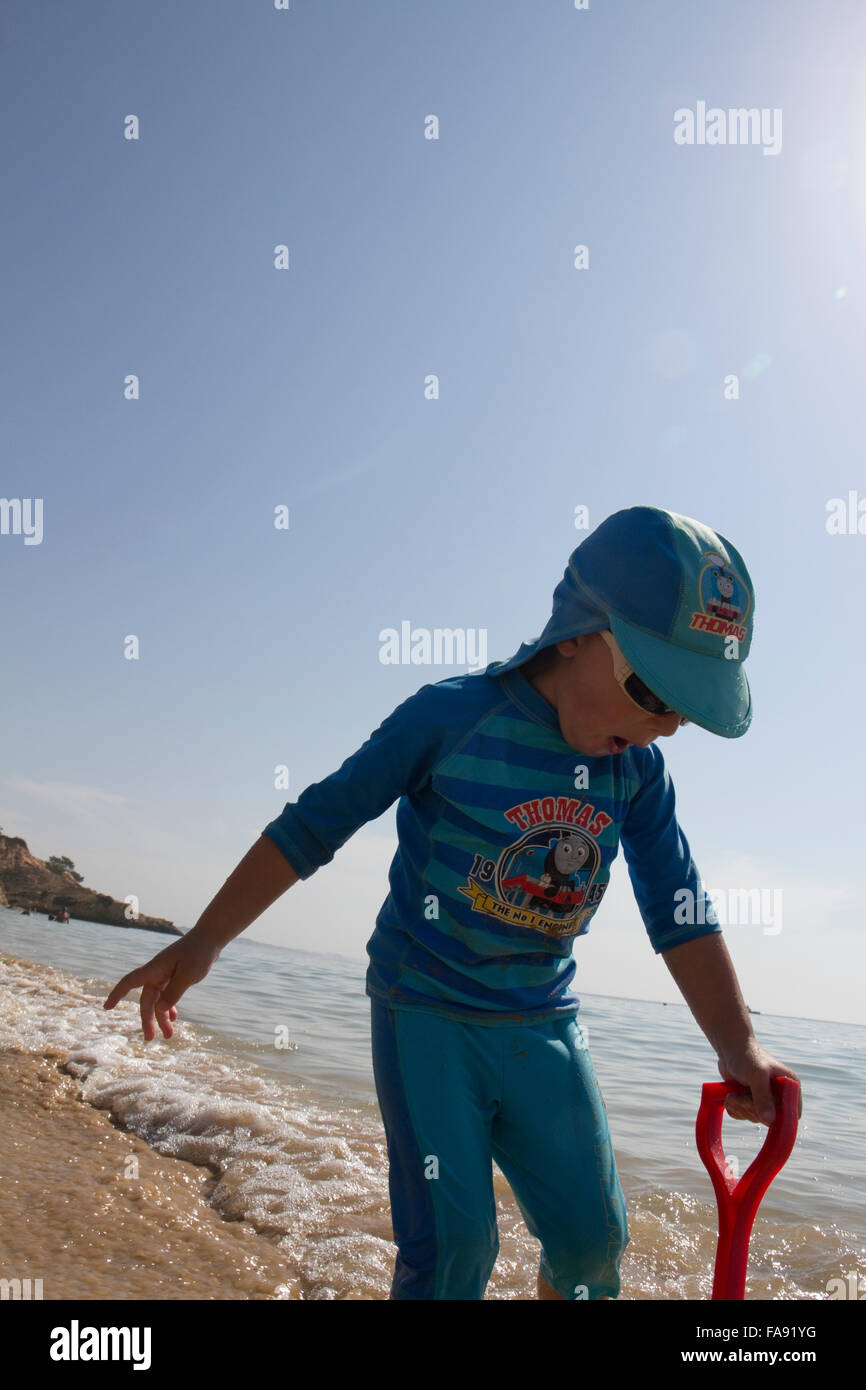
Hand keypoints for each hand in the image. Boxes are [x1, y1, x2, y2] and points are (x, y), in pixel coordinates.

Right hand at [103, 934, 219, 1041]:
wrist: (210, 938)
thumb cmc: (199, 953)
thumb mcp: (189, 974)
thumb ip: (174, 992)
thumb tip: (160, 1010)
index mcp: (155, 969)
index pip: (130, 982)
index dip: (117, 994)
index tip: (106, 1007)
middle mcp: (157, 973)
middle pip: (147, 1000)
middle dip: (148, 1020)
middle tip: (150, 1039)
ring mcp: (165, 975)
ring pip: (158, 1001)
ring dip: (162, 1017)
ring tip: (169, 1036)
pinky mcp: (173, 976)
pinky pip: (167, 996)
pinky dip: (169, 1007)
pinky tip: (173, 1018)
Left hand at [717, 1039, 802, 1126]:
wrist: (729, 1047)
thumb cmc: (746, 1056)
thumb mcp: (756, 1075)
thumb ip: (763, 1097)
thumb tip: (769, 1120)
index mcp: (790, 1085)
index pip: (793, 1113)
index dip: (779, 1118)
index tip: (760, 1114)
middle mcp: (780, 1094)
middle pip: (771, 1119)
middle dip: (752, 1110)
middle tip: (739, 1097)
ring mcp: (765, 1098)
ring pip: (755, 1118)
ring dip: (740, 1108)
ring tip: (732, 1095)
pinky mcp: (751, 1100)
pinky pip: (744, 1115)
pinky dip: (735, 1109)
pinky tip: (730, 1097)